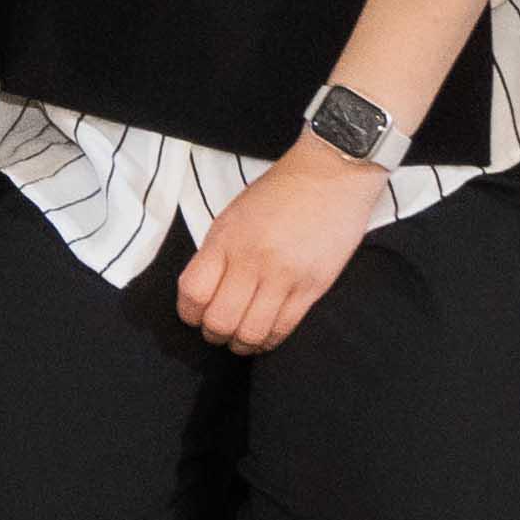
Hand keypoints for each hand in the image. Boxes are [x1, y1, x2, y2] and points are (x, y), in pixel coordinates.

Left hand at [179, 148, 389, 354]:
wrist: (331, 175)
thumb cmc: (279, 192)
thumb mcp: (234, 214)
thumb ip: (217, 253)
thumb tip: (205, 293)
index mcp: (226, 238)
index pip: (193, 292)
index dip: (188, 314)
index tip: (193, 316)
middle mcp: (252, 260)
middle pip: (220, 320)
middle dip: (213, 334)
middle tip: (217, 332)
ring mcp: (284, 276)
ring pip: (252, 332)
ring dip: (240, 344)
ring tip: (240, 340)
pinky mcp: (313, 287)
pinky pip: (285, 328)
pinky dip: (269, 341)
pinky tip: (265, 337)